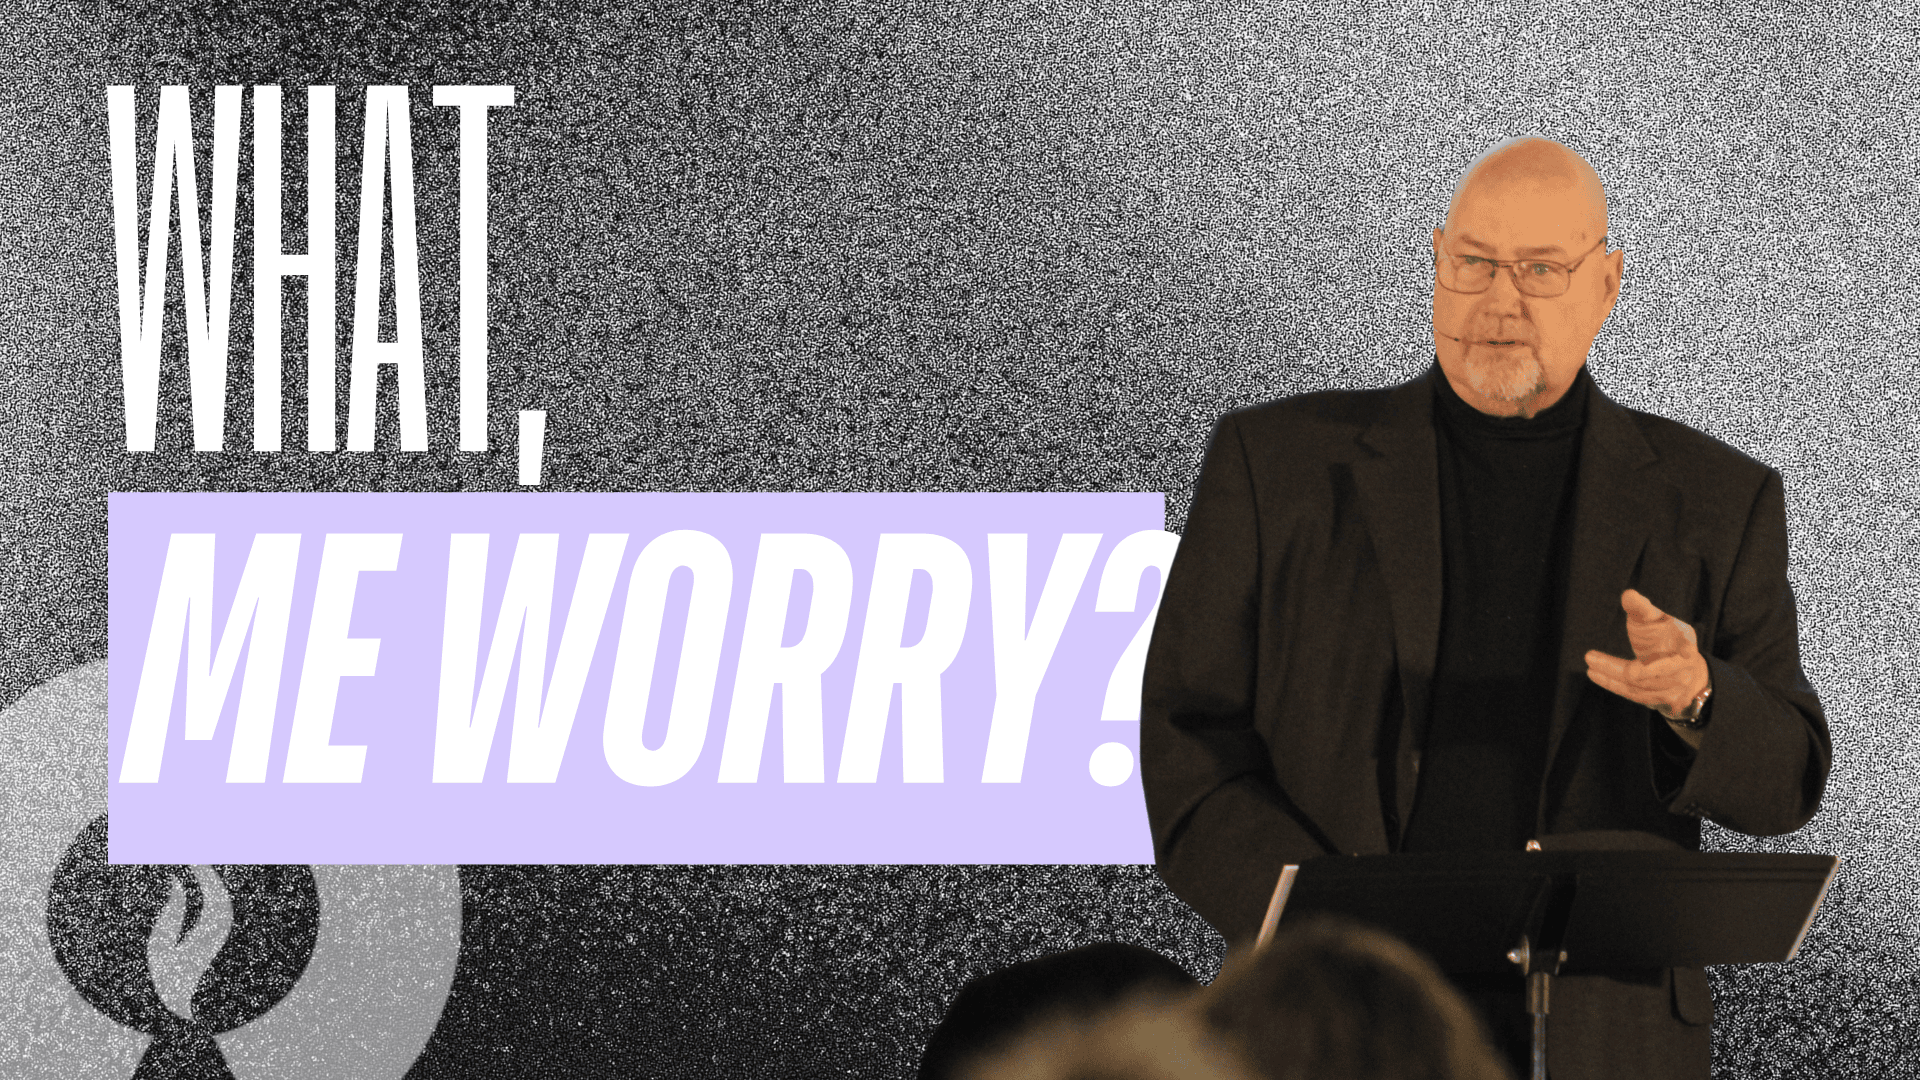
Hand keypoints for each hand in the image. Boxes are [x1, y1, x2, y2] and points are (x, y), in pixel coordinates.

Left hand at [1583, 589, 1710, 719]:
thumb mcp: (1654, 620)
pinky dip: (1613, 684)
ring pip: (1641, 685)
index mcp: (1684, 642)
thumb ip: (1641, 609)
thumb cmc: (1663, 637)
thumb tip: (1628, 594)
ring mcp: (1674, 686)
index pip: (1687, 645)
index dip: (1686, 648)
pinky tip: (1595, 673)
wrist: (1682, 668)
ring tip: (1591, 663)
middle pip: (1657, 671)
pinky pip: (1636, 694)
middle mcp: (1683, 667)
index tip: (1687, 651)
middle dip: (1641, 671)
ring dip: (1613, 675)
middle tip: (1617, 667)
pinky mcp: (1662, 700)